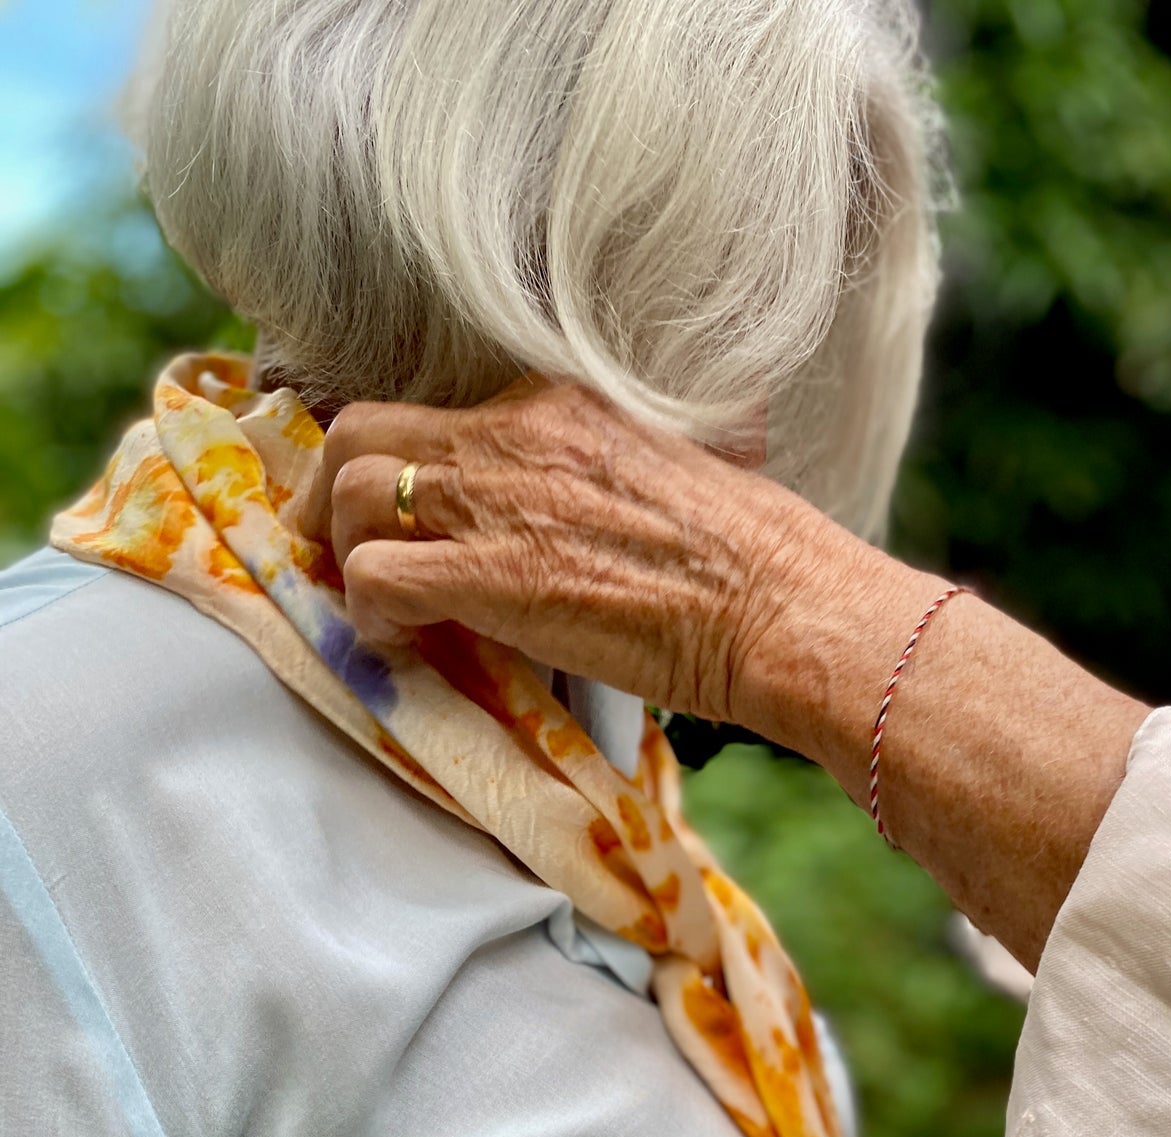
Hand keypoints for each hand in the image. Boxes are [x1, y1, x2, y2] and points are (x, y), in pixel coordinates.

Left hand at [319, 379, 843, 720]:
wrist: (781, 605)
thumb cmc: (752, 555)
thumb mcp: (666, 473)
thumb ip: (598, 474)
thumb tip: (576, 511)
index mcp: (560, 402)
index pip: (436, 410)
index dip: (400, 462)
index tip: (403, 509)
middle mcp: (515, 431)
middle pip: (362, 431)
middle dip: (332, 495)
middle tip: (347, 546)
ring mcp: (498, 499)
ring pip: (352, 496)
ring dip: (346, 555)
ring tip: (376, 603)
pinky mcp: (491, 574)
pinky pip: (377, 579)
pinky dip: (370, 616)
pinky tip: (405, 643)